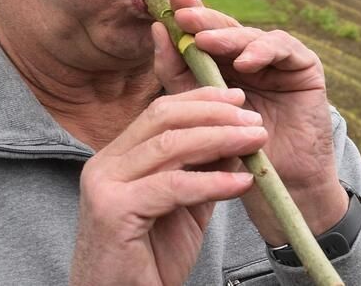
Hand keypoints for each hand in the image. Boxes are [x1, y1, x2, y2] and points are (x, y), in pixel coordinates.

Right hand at [69, 86, 267, 285]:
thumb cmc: (149, 262)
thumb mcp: (186, 208)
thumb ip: (205, 173)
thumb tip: (239, 141)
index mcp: (117, 158)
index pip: (159, 112)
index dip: (201, 101)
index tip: (239, 99)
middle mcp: (105, 165)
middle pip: (162, 118)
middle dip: (214, 114)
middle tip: (254, 119)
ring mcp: (104, 185)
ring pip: (169, 146)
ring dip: (220, 139)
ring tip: (256, 141)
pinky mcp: (112, 211)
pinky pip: (172, 187)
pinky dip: (211, 182)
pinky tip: (241, 183)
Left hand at [152, 0, 348, 245]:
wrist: (279, 189)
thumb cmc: (235, 156)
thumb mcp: (197, 113)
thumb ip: (178, 75)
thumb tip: (159, 32)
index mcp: (223, 65)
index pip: (203, 34)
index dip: (186, 17)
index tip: (163, 4)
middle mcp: (251, 57)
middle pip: (225, 29)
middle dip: (203, 19)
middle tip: (182, 14)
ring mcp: (278, 60)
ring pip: (250, 36)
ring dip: (227, 36)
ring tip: (205, 41)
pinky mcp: (305, 67)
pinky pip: (283, 48)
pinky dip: (262, 51)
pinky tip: (244, 62)